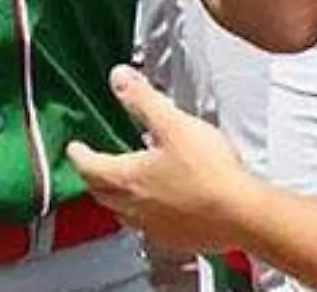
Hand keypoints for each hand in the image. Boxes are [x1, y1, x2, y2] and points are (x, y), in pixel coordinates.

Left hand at [68, 66, 255, 252]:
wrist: (241, 214)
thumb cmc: (209, 173)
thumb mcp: (174, 124)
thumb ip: (144, 100)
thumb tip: (119, 79)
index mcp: (128, 178)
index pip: (90, 166)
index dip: (79, 154)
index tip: (74, 148)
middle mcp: (134, 206)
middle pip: (101, 192)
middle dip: (93, 176)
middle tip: (92, 166)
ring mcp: (153, 225)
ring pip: (122, 212)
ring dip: (115, 197)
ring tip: (120, 186)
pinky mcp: (174, 237)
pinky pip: (147, 227)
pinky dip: (142, 214)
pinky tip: (157, 207)